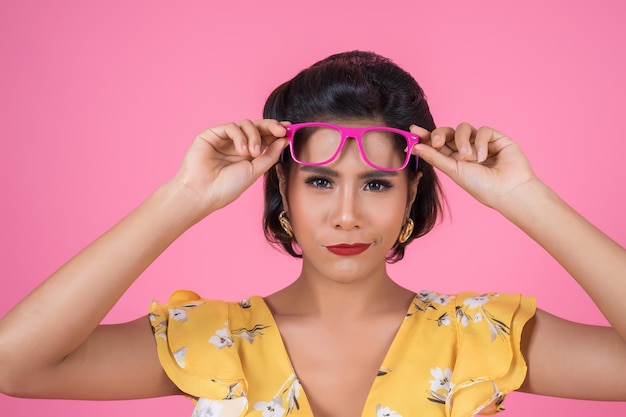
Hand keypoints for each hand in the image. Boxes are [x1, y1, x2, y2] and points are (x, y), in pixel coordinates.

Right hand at [170, 119, 287, 218]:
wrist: (202, 193)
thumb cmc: (226, 188)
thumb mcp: (254, 171)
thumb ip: (270, 155)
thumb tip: (285, 140)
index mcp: (247, 155)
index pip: (265, 137)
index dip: (277, 132)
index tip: (289, 129)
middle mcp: (236, 144)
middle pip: (257, 127)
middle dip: (271, 126)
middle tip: (281, 131)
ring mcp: (224, 139)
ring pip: (246, 124)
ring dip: (254, 136)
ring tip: (253, 154)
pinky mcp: (212, 134)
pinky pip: (231, 127)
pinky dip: (240, 136)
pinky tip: (242, 151)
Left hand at [410, 123, 538, 208]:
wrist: (508, 190)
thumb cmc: (482, 186)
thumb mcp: (454, 171)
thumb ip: (435, 157)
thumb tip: (414, 147)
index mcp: (454, 160)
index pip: (437, 144)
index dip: (425, 137)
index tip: (412, 132)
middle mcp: (466, 149)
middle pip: (447, 132)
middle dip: (439, 134)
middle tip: (436, 142)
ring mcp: (481, 143)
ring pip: (463, 128)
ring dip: (462, 141)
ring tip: (468, 158)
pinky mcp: (496, 138)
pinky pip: (482, 130)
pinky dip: (480, 143)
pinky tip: (484, 157)